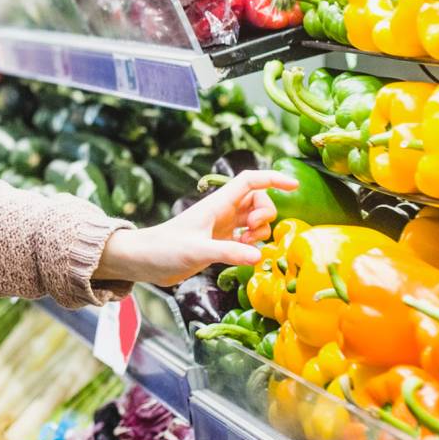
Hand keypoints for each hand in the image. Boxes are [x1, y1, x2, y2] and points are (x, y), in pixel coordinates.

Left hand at [93, 170, 292, 286]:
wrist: (144, 261)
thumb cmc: (164, 250)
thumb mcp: (197, 251)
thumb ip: (227, 253)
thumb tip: (258, 256)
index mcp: (217, 204)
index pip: (250, 181)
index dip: (273, 178)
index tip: (294, 185)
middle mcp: (222, 212)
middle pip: (257, 199)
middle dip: (266, 212)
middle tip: (253, 231)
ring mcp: (221, 227)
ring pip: (254, 218)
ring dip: (260, 230)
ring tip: (247, 245)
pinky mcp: (219, 243)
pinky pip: (247, 238)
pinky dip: (253, 244)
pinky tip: (245, 254)